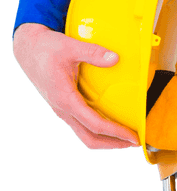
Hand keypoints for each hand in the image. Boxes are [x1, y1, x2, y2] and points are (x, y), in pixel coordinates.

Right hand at [12, 22, 138, 150]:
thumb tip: (115, 58)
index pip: (94, 124)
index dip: (116, 132)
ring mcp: (63, 112)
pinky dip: (98, 132)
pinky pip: (82, 127)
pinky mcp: (64, 109)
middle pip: (90, 139)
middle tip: (134, 142)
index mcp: (65, 99)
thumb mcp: (70, 46)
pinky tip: (111, 125)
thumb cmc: (48, 48)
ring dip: (106, 141)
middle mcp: (63, 110)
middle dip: (114, 144)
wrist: (28, 50)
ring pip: (85, 136)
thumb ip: (93, 52)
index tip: (133, 136)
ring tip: (125, 138)